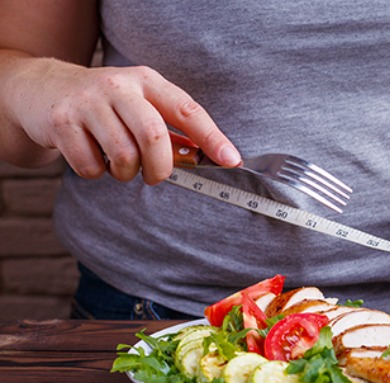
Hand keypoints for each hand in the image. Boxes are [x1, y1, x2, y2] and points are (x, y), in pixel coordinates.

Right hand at [8, 58, 239, 183]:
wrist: (43, 89)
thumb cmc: (107, 106)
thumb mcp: (141, 106)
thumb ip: (171, 131)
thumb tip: (205, 160)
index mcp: (148, 82)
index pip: (187, 110)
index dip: (211, 138)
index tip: (231, 160)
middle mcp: (119, 87)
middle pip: (153, 136)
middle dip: (161, 167)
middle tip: (156, 177)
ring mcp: (88, 103)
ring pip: (123, 156)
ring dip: (126, 173)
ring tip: (119, 163)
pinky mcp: (62, 122)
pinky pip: (91, 167)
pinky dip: (96, 173)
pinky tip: (91, 157)